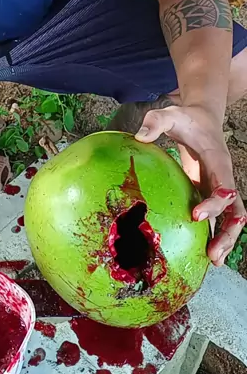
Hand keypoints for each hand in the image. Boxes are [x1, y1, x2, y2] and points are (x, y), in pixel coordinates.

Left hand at [135, 104, 246, 265]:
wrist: (202, 117)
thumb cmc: (187, 117)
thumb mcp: (170, 114)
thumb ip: (155, 122)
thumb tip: (139, 137)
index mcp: (219, 160)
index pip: (225, 186)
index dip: (215, 203)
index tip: (196, 215)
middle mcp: (224, 176)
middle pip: (236, 210)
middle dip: (227, 232)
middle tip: (213, 252)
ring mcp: (219, 186)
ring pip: (231, 217)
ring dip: (225, 238)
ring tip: (213, 260)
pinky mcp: (210, 191)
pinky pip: (217, 215)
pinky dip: (213, 232)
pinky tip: (203, 252)